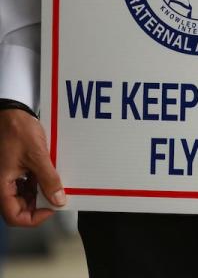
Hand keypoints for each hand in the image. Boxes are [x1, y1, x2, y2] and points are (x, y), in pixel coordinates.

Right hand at [0, 109, 66, 225]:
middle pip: (19, 209)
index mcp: (2, 185)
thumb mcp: (37, 156)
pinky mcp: (15, 171)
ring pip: (24, 197)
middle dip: (39, 206)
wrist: (12, 113)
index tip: (52, 208)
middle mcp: (3, 185)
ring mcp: (8, 178)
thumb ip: (48, 180)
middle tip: (58, 196)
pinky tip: (50, 176)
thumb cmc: (18, 131)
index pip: (14, 217)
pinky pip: (26, 185)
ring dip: (41, 195)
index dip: (34, 218)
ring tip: (56, 184)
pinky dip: (39, 184)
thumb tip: (58, 201)